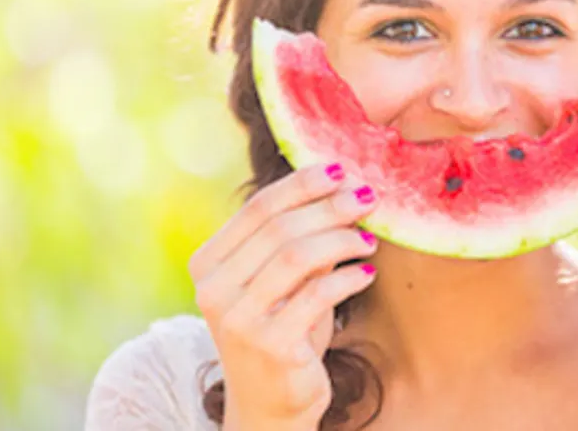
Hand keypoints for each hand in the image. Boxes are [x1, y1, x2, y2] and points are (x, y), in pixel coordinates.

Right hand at [189, 163, 379, 429]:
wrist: (270, 406)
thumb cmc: (281, 333)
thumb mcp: (286, 283)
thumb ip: (302, 241)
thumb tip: (344, 189)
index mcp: (208, 264)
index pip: (258, 208)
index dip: (303, 184)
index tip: (342, 170)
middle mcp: (214, 290)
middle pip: (280, 227)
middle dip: (330, 207)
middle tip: (368, 198)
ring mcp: (238, 319)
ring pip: (299, 256)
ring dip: (342, 239)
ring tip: (370, 240)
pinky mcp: (269, 345)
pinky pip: (318, 294)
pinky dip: (349, 277)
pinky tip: (366, 274)